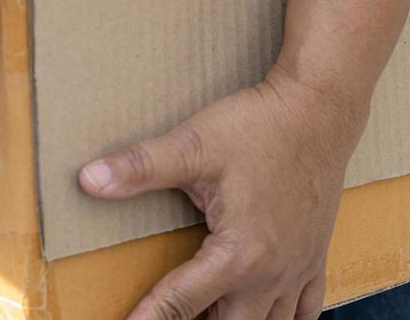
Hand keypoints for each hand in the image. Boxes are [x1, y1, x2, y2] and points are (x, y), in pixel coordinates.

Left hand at [78, 69, 367, 319]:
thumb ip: (140, 167)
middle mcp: (271, 273)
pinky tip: (266, 315)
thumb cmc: (258, 127)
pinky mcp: (315, 257)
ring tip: (208, 315)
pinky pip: (306, 311)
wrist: (319, 110)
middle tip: (165, 317)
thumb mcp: (193, 144)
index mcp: (238, 254)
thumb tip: (89, 178)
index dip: (149, 318)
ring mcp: (298, 269)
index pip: (181, 303)